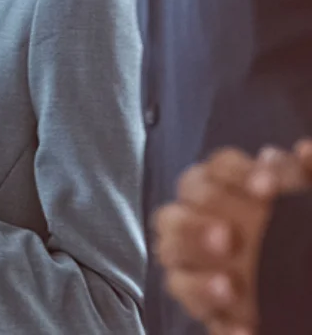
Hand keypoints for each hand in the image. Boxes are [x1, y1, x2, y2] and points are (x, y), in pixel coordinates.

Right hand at [154, 144, 311, 334]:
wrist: (304, 283)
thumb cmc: (296, 232)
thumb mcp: (305, 200)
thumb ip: (305, 176)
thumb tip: (306, 152)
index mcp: (220, 190)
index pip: (212, 171)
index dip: (233, 174)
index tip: (268, 187)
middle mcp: (195, 224)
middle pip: (172, 217)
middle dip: (195, 228)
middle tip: (228, 239)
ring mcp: (193, 266)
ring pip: (172, 267)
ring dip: (196, 278)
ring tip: (228, 289)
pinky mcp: (206, 306)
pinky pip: (201, 315)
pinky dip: (221, 324)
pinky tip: (245, 329)